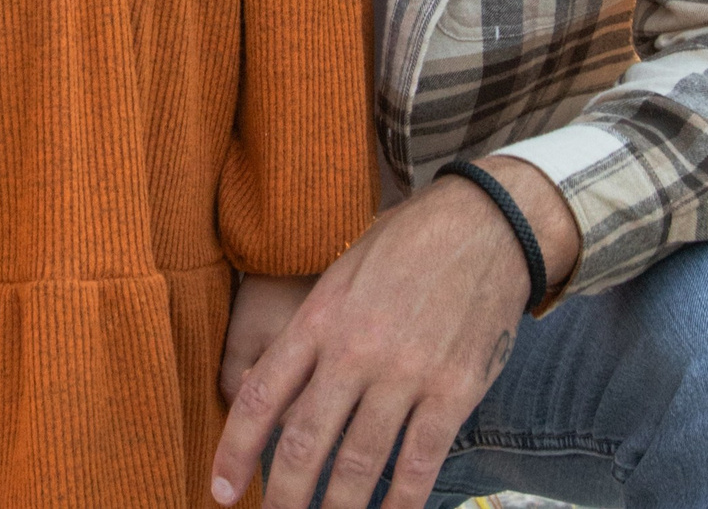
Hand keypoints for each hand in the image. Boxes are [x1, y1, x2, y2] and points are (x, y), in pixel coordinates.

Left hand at [209, 158, 580, 508]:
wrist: (485, 226)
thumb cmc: (405, 246)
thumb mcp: (342, 272)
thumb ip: (312, 331)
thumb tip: (275, 392)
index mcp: (319, 317)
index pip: (262, 394)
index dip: (236, 450)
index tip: (222, 489)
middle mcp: (356, 349)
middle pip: (306, 441)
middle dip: (284, 495)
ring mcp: (406, 373)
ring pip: (360, 462)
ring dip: (339, 507)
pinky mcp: (453, 390)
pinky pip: (419, 461)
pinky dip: (401, 501)